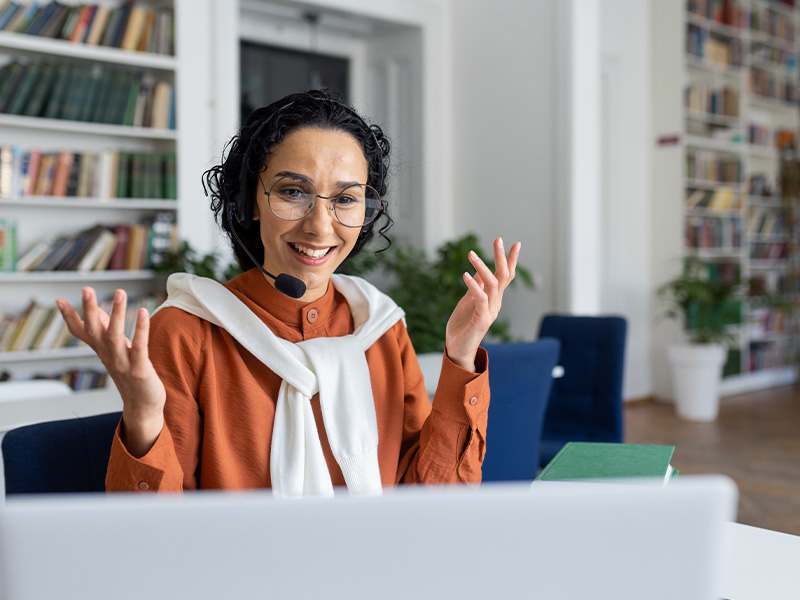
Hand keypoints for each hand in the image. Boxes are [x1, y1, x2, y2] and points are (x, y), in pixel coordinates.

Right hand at [57, 287, 164, 456]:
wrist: (143, 407)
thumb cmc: (131, 374)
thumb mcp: (117, 351)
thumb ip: (107, 332)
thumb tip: (99, 311)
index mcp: (101, 351)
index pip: (81, 333)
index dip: (70, 318)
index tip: (59, 300)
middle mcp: (108, 356)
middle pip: (95, 331)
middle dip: (89, 310)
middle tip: (86, 289)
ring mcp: (123, 364)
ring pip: (115, 336)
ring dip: (117, 314)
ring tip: (119, 292)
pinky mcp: (139, 370)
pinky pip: (140, 348)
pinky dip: (141, 330)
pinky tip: (143, 312)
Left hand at [444, 238, 520, 371]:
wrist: (457, 349)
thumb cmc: (463, 325)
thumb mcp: (468, 301)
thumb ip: (475, 287)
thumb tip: (477, 270)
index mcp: (493, 298)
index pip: (505, 276)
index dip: (510, 260)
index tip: (515, 243)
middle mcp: (496, 303)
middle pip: (503, 276)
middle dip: (502, 257)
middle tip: (498, 239)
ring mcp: (490, 311)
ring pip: (493, 284)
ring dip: (482, 267)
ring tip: (471, 253)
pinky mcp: (482, 319)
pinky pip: (480, 299)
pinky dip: (474, 285)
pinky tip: (465, 275)